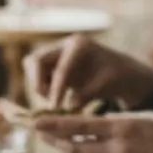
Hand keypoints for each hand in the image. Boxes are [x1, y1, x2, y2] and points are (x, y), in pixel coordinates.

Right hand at [24, 35, 152, 109]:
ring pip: (32, 66)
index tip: (55, 108)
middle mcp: (64, 45)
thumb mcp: (107, 86)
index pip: (61, 69)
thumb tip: (69, 106)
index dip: (56, 90)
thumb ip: (87, 94)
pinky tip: (57, 95)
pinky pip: (36, 73)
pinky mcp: (52, 62)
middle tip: (52, 102)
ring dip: (40, 84)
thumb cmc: (116, 77)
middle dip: (39, 83)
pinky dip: (42, 86)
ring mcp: (56, 52)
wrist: (120, 72)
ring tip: (57, 98)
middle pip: (35, 60)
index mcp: (80, 45)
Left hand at [30, 112, 152, 152]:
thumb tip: (98, 123)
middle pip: (75, 147)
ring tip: (57, 138)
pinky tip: (93, 152)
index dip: (53, 124)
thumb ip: (120, 121)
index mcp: (123, 128)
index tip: (33, 121)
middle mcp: (118, 150)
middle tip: (37, 128)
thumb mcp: (147, 117)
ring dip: (70, 148)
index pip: (79, 126)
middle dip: (54, 138)